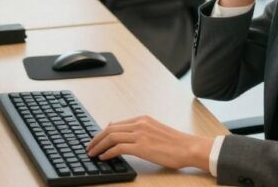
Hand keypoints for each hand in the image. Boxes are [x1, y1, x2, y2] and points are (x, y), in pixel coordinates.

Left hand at [86, 115, 212, 172]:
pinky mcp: (141, 146)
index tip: (95, 140)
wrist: (189, 147)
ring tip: (92, 153)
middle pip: (110, 129)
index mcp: (142, 119)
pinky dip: (108, 152)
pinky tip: (103, 158)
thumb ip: (140, 131)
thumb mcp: (155, 131)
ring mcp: (140, 134)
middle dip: (96, 139)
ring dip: (99, 146)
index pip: (115, 124)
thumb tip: (125, 137)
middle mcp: (140, 124)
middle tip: (89, 148)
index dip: (102, 133)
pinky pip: (118, 148)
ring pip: (111, 137)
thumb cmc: (176, 143)